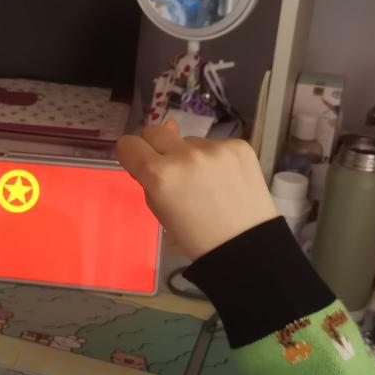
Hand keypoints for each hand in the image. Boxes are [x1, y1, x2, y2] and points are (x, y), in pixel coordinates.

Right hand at [116, 121, 277, 259]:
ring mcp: (214, 148)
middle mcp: (184, 155)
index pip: (128, 144)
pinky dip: (214, 159)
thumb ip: (151, 181)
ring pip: (188, 141)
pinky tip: (225, 180)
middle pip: (155, 130)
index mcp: (159, 176)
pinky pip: (214, 144)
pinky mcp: (238, 146)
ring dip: (189, 155)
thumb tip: (153, 154)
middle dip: (156, 147)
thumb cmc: (196, 237)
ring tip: (206, 182)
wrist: (246, 244)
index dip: (131, 154)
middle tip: (169, 168)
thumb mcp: (161, 213)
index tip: (138, 162)